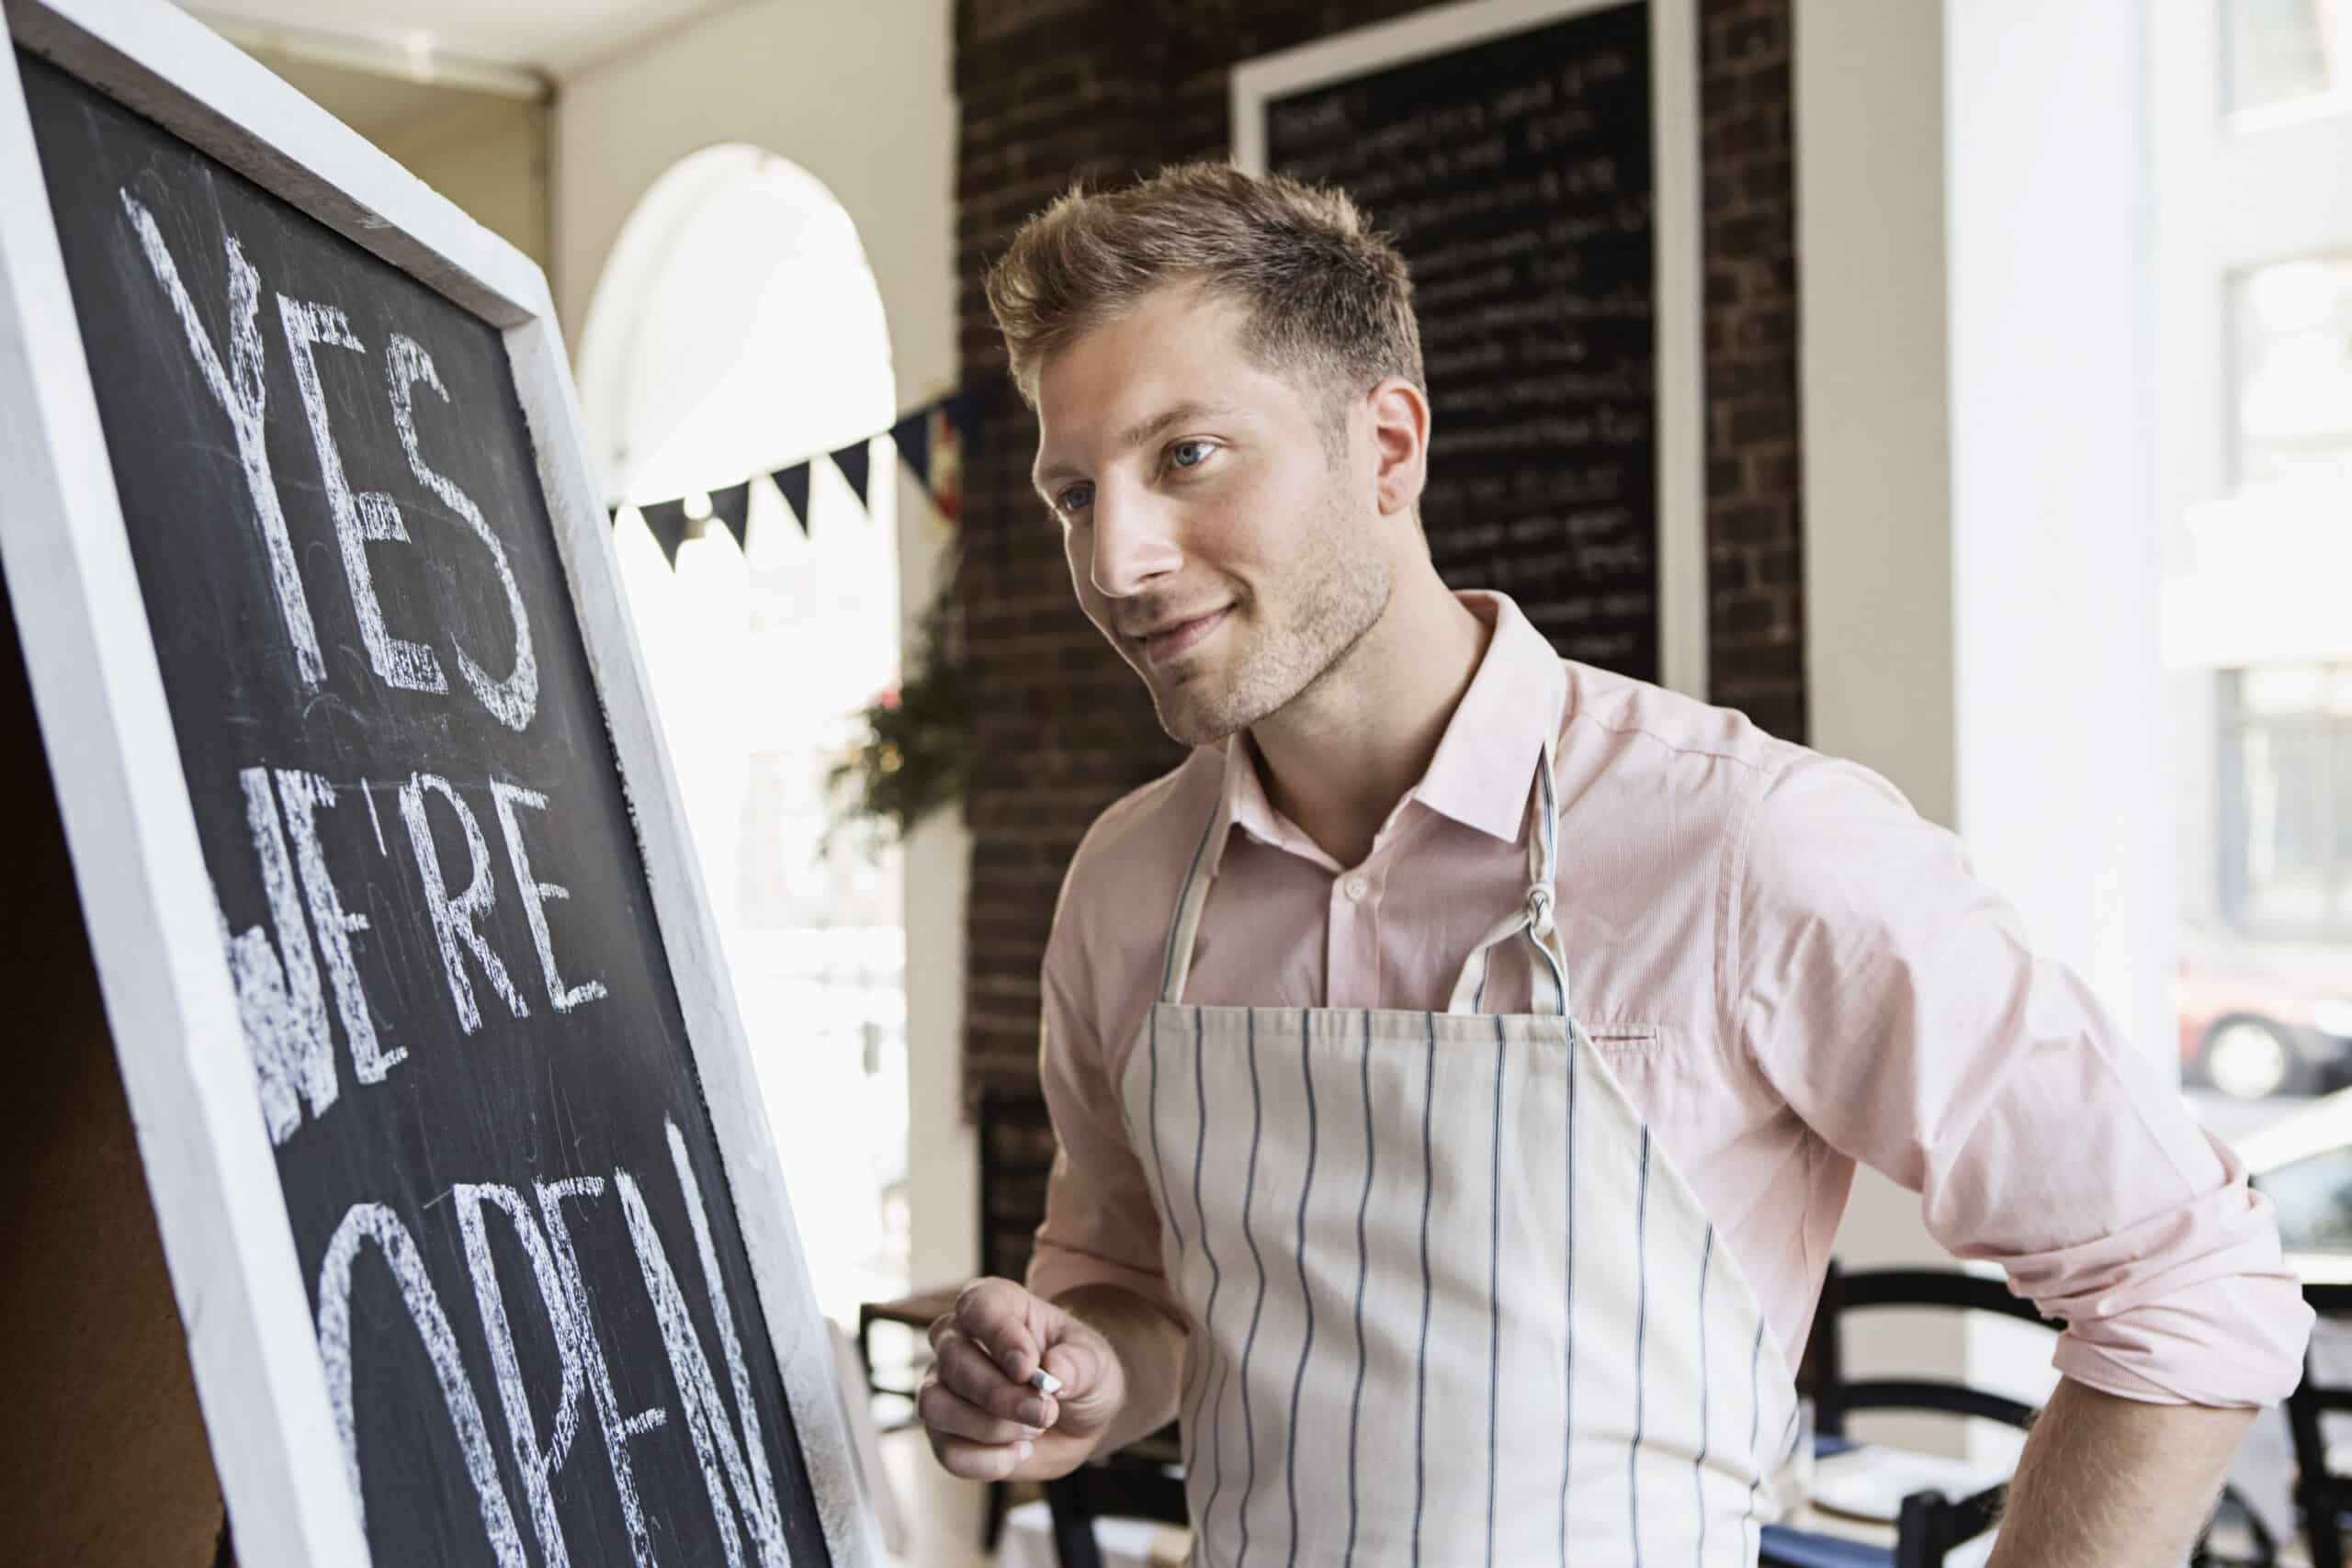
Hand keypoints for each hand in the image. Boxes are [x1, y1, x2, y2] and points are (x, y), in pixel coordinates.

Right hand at [919, 1277, 1126, 1481]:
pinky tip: (1019, 1451)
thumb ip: (1077, 1363)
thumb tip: (1053, 1373)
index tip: (1028, 1368)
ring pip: (936, 1406)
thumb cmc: (1079, 1373)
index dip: (1000, 1337)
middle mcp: (957, 1339)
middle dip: (1001, 1396)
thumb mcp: (1094, 1362)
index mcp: (994, 1304)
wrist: (1077, 1417)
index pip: (977, 1306)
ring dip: (989, 1428)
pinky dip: (989, 1461)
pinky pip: (947, 1451)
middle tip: (1046, 1413)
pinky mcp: (943, 1431)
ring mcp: (943, 1385)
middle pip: (954, 1361)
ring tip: (1033, 1430)